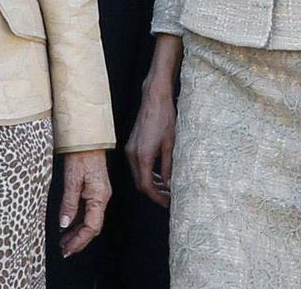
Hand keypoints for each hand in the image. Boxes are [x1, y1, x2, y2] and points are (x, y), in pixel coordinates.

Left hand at [58, 150, 110, 257]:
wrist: (87, 137)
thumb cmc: (81, 154)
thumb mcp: (72, 179)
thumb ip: (69, 203)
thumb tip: (64, 224)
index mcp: (99, 196)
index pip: (92, 227)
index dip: (79, 241)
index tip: (67, 249)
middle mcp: (102, 197)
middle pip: (92, 226)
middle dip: (79, 240)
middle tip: (64, 250)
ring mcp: (99, 193)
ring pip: (89, 219)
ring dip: (77, 231)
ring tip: (64, 241)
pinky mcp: (94, 188)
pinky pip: (87, 209)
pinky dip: (78, 219)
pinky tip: (68, 224)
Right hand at [125, 85, 175, 207]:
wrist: (155, 98)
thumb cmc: (165, 118)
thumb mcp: (170, 145)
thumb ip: (168, 168)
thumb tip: (169, 185)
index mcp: (143, 156)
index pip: (146, 186)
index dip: (157, 197)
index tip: (168, 202)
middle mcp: (133, 154)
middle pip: (140, 183)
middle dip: (154, 193)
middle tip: (169, 197)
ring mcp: (130, 148)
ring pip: (138, 174)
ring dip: (150, 183)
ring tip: (166, 188)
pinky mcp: (131, 144)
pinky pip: (137, 165)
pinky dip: (147, 172)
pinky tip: (159, 174)